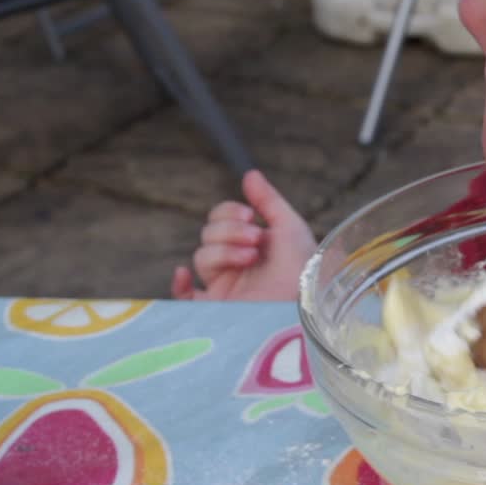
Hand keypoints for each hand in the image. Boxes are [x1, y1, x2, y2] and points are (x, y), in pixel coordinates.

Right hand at [171, 171, 315, 301]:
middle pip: (208, 234)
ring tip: (249, 258)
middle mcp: (236, 265)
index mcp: (251, 244)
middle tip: (255, 240)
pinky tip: (184, 274)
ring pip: (201, 257)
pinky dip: (179, 285)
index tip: (250, 216)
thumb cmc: (303, 268)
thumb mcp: (289, 227)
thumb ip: (268, 200)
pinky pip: (184, 299)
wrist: (306, 307)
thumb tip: (249, 174)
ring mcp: (224, 288)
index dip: (230, 212)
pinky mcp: (216, 310)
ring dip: (223, 251)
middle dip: (230, 231)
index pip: (222, 219)